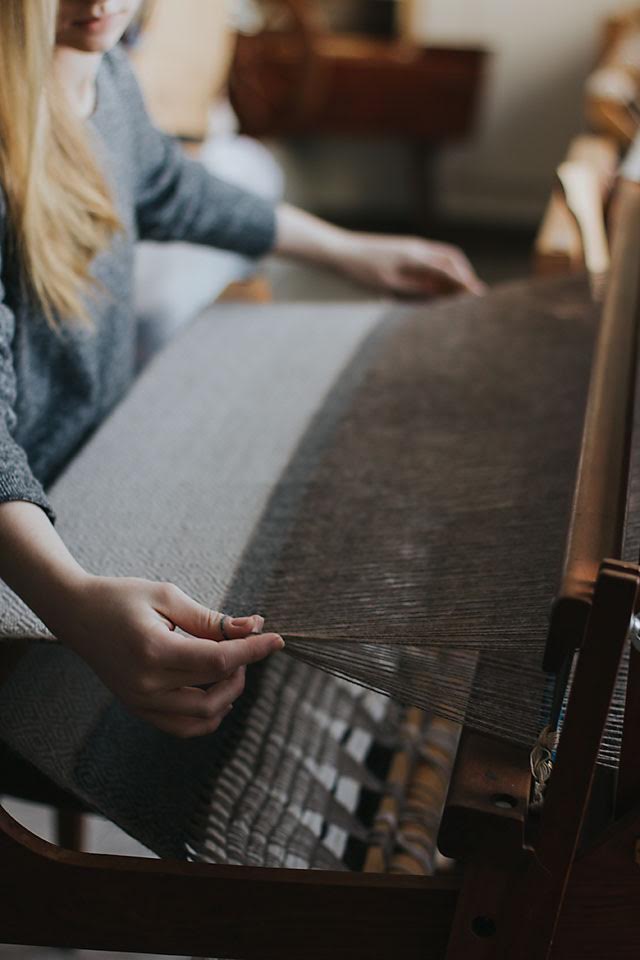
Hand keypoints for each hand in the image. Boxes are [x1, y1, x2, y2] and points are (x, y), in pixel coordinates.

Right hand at [53, 575, 282, 737]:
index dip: (253, 651)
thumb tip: (252, 627)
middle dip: (242, 670)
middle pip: (215, 693)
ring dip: (228, 695)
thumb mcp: (168, 597)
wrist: (76, 614)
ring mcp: (140, 702)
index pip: (218, 661)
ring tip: (228, 664)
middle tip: (244, 644)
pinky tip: (213, 686)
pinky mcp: (139, 709)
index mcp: (153, 652)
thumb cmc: (122, 598)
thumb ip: (210, 619)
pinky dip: (208, 713)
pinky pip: (184, 726)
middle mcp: (146, 685)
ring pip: (203, 718)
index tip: (277, 639)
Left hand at [336, 232, 486, 297]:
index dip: (464, 282)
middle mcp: (417, 248)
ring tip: (459, 292)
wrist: (341, 252)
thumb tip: (440, 294)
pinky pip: (430, 260)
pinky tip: (438, 286)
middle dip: (464, 275)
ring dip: (453, 273)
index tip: (477, 295)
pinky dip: (440, 272)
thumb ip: (416, 289)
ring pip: (442, 258)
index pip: (448, 269)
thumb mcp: (389, 285)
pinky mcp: (405, 250)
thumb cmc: (362, 271)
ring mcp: (412, 247)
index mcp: (415, 256)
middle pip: (451, 259)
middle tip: (472, 295)